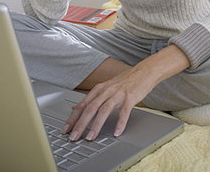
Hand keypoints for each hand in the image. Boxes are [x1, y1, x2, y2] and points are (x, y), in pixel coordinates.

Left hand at [62, 45, 190, 140]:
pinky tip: (117, 133)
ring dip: (96, 125)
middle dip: (80, 124)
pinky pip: (124, 112)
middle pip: (90, 108)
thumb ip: (91, 98)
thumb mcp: (105, 87)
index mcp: (99, 89)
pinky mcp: (130, 98)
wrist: (143, 72)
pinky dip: (120, 123)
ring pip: (104, 110)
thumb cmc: (124, 81)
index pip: (82, 105)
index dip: (72, 118)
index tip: (65, 130)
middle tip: (73, 137)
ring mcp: (118, 94)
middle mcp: (106, 91)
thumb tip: (75, 108)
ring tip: (91, 137)